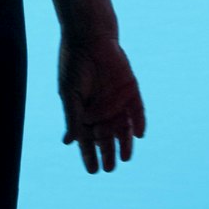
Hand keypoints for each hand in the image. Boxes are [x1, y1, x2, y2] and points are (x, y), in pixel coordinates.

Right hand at [57, 34, 146, 173]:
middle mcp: (101, 110)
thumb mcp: (70, 94)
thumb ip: (72, 118)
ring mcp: (117, 102)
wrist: (90, 38)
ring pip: (123, 129)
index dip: (89, 155)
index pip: (86, 139)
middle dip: (107, 154)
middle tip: (109, 169)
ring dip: (124, 144)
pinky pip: (138, 112)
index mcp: (83, 112)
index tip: (92, 171)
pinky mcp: (131, 92)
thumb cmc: (74, 64)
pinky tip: (138, 135)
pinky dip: (139, 123)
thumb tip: (69, 142)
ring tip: (125, 159)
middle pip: (105, 138)